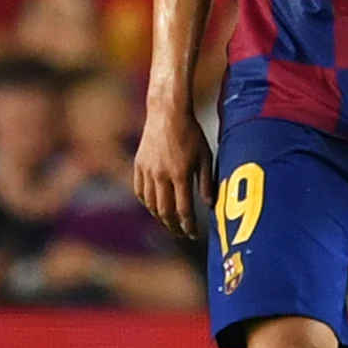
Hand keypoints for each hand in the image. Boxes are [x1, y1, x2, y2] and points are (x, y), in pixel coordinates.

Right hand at [131, 102, 205, 239]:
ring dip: (160, 217)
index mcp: (180, 174)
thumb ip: (206, 182)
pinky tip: (154, 205)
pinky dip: (146, 202)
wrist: (167, 112)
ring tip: (169, 222)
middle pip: (165, 212)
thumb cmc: (191, 132)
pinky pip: (139, 190)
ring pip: (150, 204)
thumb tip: (209, 205)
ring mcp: (148, 171)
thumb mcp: (205, 156)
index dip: (189, 226)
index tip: (194, 234)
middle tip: (181, 234)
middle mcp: (161, 176)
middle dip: (174, 227)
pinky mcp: (139, 165)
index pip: (183, 210)